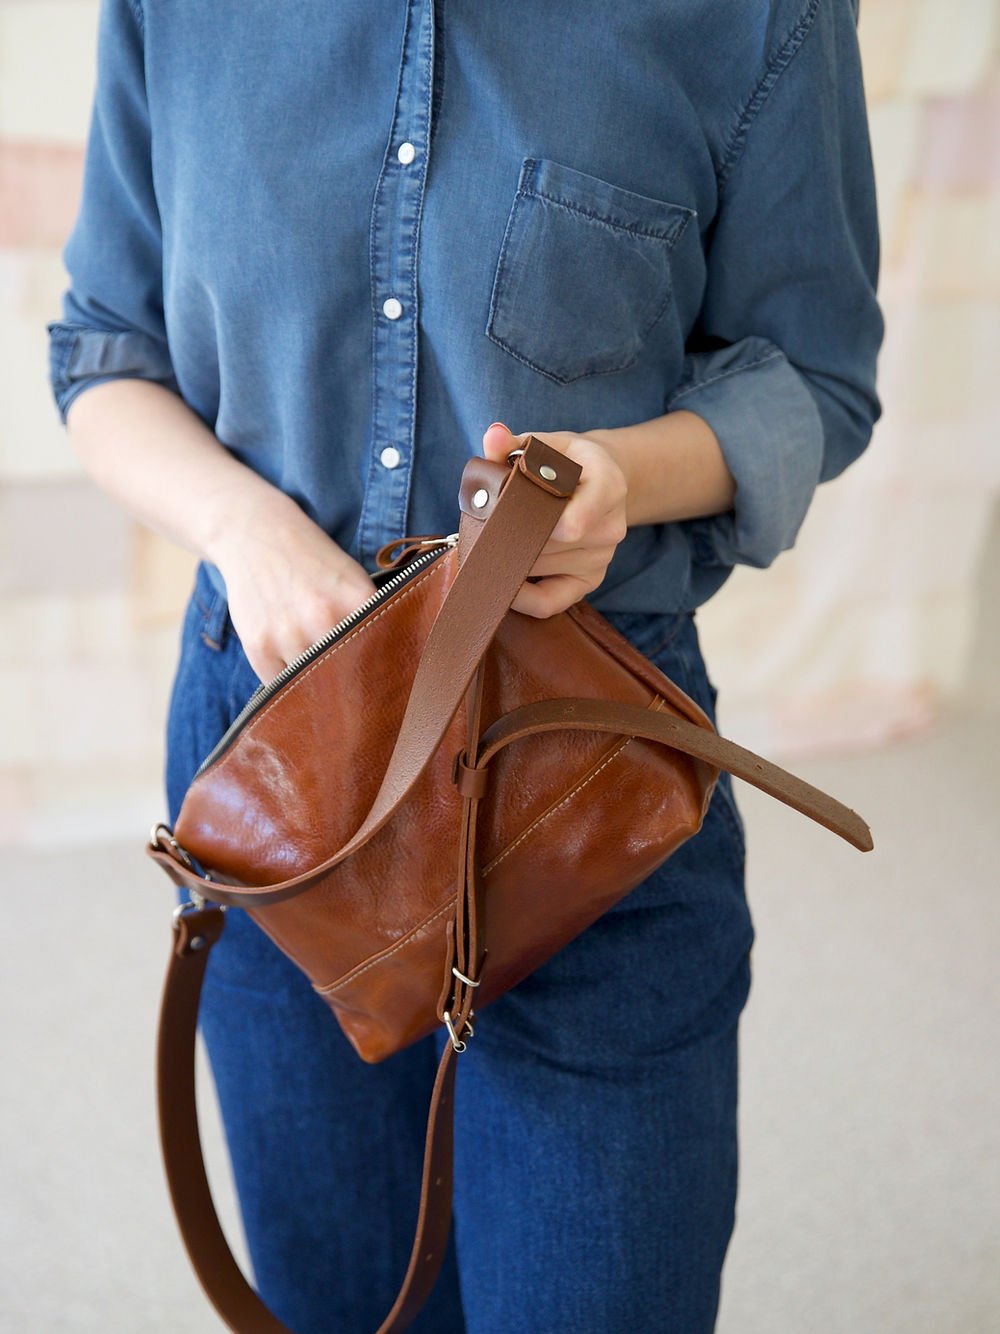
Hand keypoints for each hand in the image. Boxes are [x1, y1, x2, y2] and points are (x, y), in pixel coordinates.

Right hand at [210, 490, 376, 682]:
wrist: (255, 534)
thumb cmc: (311, 560)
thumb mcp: (353, 580)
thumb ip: (370, 620)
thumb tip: (384, 671)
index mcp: (358, 601)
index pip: (381, 657)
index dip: (378, 672)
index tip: (377, 678)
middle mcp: (325, 619)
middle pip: (347, 677)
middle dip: (346, 681)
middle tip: (344, 679)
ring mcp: (290, 635)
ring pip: (312, 685)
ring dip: (313, 681)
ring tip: (309, 658)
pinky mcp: (259, 646)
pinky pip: (280, 684)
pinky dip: (284, 678)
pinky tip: (285, 653)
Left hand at [482, 422, 628, 616]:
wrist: (602, 481)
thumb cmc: (567, 462)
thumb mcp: (546, 445)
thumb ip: (514, 443)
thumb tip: (493, 436)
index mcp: (609, 485)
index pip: (573, 522)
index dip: (532, 524)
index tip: (500, 515)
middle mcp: (611, 527)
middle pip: (547, 546)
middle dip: (508, 537)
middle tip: (479, 527)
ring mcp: (602, 558)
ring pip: (540, 568)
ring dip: (510, 557)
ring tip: (492, 541)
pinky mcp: (589, 581)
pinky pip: (549, 602)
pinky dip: (521, 597)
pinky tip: (505, 580)